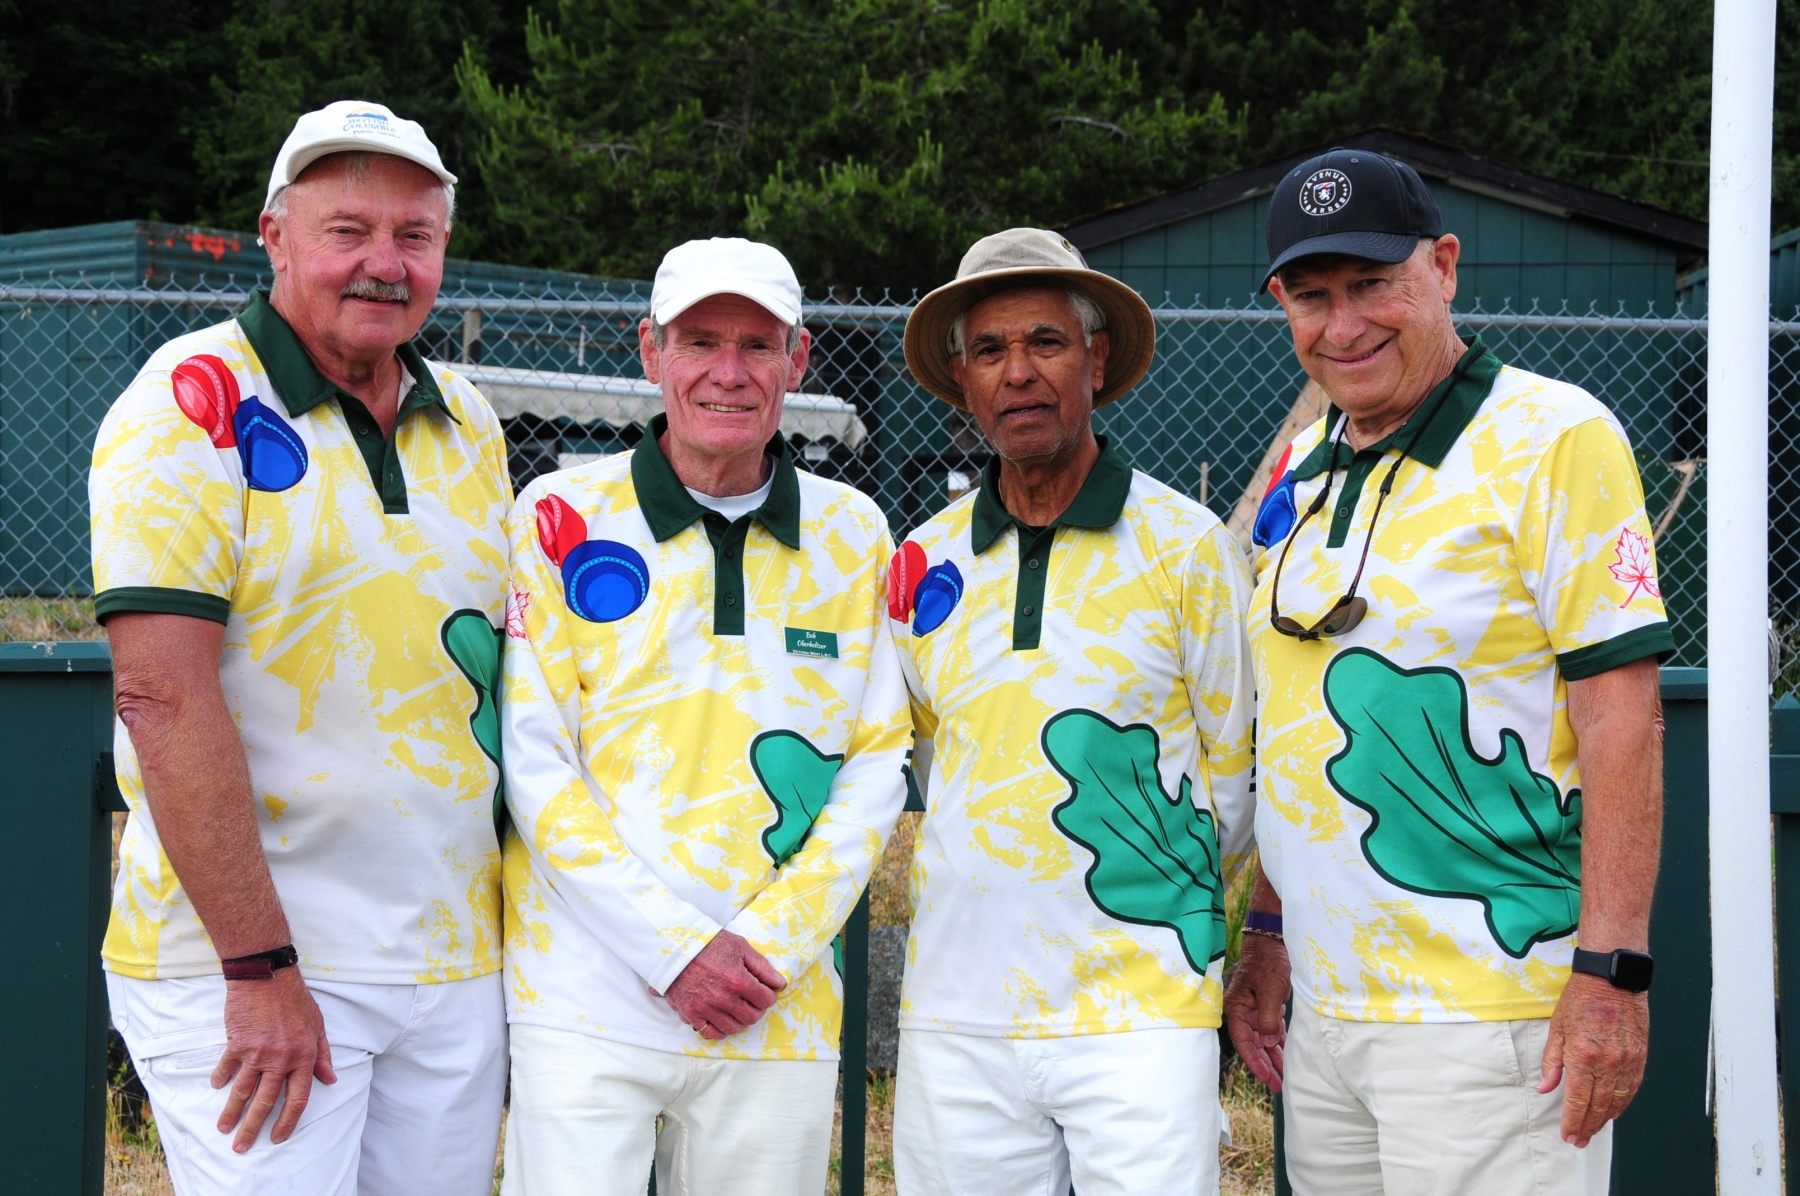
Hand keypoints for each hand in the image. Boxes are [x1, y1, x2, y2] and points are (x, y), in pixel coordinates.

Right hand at [210, 967, 335, 1151]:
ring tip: (224, 1128)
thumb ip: (322, 1055)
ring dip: (232, 1113)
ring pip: (243, 1092)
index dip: (288, 1121)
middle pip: (266, 1102)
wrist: (268, 976)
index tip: (278, 1136)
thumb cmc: (295, 999)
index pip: (298, 1098)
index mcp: (303, 1057)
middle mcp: (280, 1059)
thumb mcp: (318, 1025)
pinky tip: (218, 1088)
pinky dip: (221, 1079)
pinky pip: (226, 1068)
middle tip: (242, 1146)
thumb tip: (330, 1079)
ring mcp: (257, 1053)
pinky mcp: (237, 1044)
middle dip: (253, 1128)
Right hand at [660, 931, 785, 1039]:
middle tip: (754, 1001)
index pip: (765, 1000)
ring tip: (739, 1009)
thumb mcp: (740, 946)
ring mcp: (706, 1009)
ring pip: (733, 1027)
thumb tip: (779, 982)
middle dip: (758, 1009)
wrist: (675, 947)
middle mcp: (724, 999)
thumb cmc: (708, 944)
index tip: (766, 991)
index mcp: (738, 981)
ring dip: (741, 1020)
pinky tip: (722, 1020)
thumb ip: (761, 966)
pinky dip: (719, 1030)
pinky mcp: (691, 1014)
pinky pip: (710, 1033)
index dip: (770, 995)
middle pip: (752, 1017)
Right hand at [1224, 932, 1290, 1090]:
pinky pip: (1271, 1031)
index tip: (1267, 1078)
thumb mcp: (1269, 990)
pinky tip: (1285, 1057)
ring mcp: (1255, 1010)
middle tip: (1278, 1086)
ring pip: (1264, 1041)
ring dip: (1273, 1058)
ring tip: (1284, 1077)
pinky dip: (1278, 1044)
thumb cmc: (1268, 962)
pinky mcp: (1267, 1007)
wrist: (1273, 943)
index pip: (1244, 1042)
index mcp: (1236, 1008)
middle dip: (1265, 1066)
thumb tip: (1268, 1042)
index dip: (1255, 1062)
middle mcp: (1243, 1013)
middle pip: (1254, 1045)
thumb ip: (1268, 1018)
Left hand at [1537, 973, 1648, 1146]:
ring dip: (1605, 1120)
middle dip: (1587, 1127)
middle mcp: (1608, 1062)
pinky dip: (1622, 1104)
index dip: (1572, 1121)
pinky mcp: (1641, 1057)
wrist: (1613, 979)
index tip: (1567, 1135)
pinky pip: (1632, 1088)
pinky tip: (1613, 1112)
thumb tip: (1545, 1088)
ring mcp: (1627, 1061)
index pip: (1578, 1100)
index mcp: (1583, 1055)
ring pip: (1617, 1101)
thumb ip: (1552, 1062)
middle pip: (1599, 1106)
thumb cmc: (1581, 998)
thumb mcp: (1557, 1027)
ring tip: (1593, 1132)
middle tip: (1579, 1140)